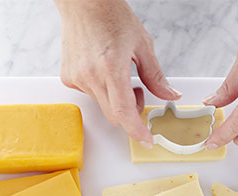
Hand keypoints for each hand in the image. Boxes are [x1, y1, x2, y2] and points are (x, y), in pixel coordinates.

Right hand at [55, 0, 181, 146]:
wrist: (84, 3)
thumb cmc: (111, 16)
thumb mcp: (142, 45)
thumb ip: (156, 76)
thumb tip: (169, 95)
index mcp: (111, 67)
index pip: (124, 112)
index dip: (136, 130)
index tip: (146, 139)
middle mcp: (91, 75)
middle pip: (114, 114)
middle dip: (130, 111)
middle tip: (138, 90)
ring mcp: (77, 78)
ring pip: (102, 105)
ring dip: (116, 98)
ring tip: (120, 73)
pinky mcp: (69, 77)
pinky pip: (90, 94)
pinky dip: (101, 89)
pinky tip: (102, 68)